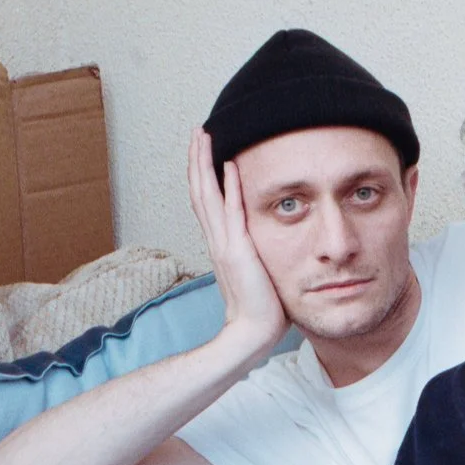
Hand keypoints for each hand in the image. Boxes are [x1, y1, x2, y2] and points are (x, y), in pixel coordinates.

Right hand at [188, 130, 286, 352]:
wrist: (253, 333)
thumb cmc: (261, 308)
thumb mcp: (258, 271)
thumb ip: (256, 253)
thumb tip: (266, 245)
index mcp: (222, 244)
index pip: (208, 201)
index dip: (204, 174)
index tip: (204, 150)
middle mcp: (217, 240)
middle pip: (200, 190)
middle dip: (198, 159)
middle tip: (198, 131)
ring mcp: (225, 244)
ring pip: (208, 195)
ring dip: (204, 164)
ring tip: (203, 137)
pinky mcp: (237, 251)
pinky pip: (232, 212)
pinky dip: (228, 187)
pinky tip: (229, 165)